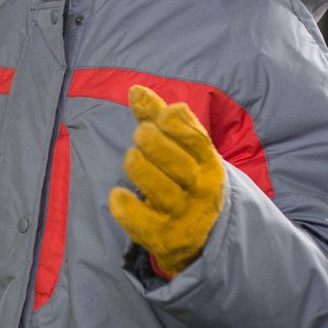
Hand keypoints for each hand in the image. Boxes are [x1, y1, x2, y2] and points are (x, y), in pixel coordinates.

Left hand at [108, 84, 225, 276]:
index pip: (197, 140)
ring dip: (140, 168)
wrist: (200, 235)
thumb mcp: (180, 148)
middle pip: (178, 164)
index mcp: (209, 164)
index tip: (158, 118)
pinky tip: (118, 194)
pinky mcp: (164, 237)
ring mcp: (183, 215)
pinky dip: (127, 207)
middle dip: (153, 143)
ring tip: (132, 158)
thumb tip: (135, 90)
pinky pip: (142, 222)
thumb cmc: (185, 179)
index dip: (174, 124)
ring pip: (161, 191)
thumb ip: (157, 117)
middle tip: (140, 136)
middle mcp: (201, 190)